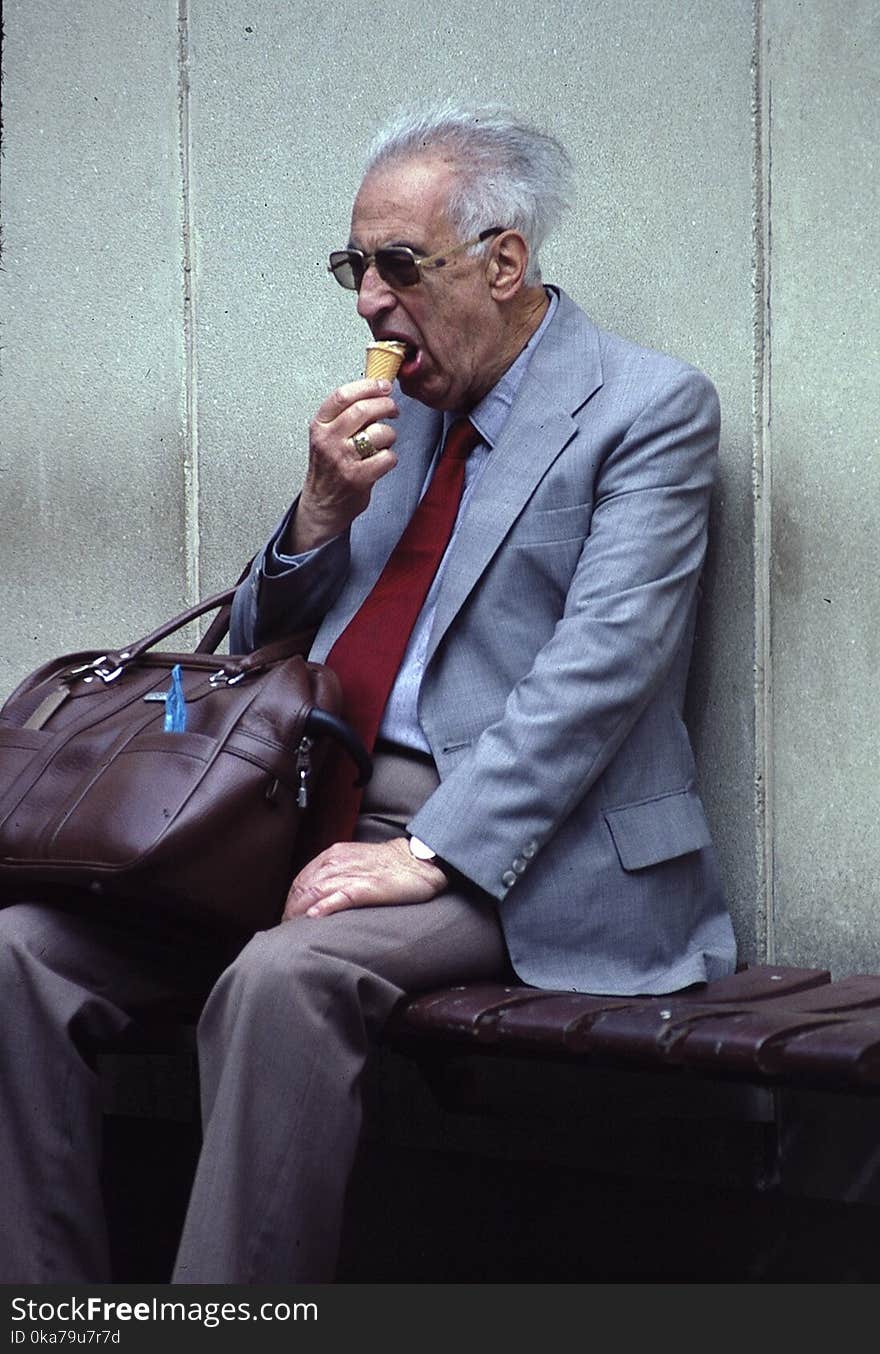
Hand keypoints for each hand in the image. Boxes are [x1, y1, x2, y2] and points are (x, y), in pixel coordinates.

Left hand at [283, 837, 448, 920]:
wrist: (419, 860)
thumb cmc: (388, 866)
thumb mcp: (355, 863)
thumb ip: (334, 874)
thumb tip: (314, 896)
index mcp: (333, 855)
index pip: (300, 880)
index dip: (290, 901)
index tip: (288, 918)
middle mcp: (338, 861)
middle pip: (302, 888)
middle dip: (290, 910)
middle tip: (287, 930)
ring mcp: (352, 873)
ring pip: (315, 892)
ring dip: (300, 913)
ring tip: (294, 931)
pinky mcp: (367, 886)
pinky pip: (340, 896)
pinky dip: (324, 906)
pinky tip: (314, 917)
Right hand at [290, 379, 398, 551]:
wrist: (322, 505)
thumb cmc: (328, 469)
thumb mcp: (326, 437)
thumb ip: (345, 416)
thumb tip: (375, 393)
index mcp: (320, 426)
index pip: (343, 395)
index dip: (368, 386)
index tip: (383, 386)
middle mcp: (328, 440)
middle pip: (364, 409)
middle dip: (386, 406)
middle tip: (393, 410)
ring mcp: (343, 459)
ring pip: (379, 433)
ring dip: (389, 435)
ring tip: (384, 441)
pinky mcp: (358, 478)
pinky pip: (387, 457)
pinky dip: (390, 458)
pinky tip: (382, 461)